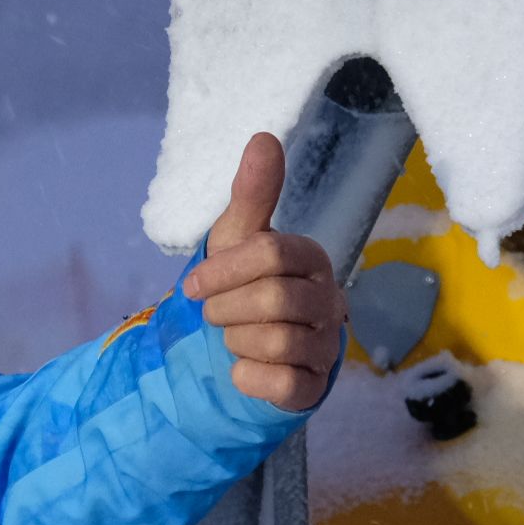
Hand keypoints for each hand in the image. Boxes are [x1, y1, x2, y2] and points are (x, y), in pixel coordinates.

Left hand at [179, 132, 346, 411]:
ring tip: (233, 338)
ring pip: (277, 342)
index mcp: (310, 258)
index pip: (271, 254)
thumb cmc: (240, 286)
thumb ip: (252, 193)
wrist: (234, 348)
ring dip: (236, 341)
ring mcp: (326, 346)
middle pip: (274, 298)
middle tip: (214, 315)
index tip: (194, 287)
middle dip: (226, 309)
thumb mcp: (236, 240)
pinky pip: (283, 384)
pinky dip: (249, 377)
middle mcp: (329, 301)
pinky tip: (243, 369)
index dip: (224, 270)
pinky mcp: (314, 387)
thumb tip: (263, 137)